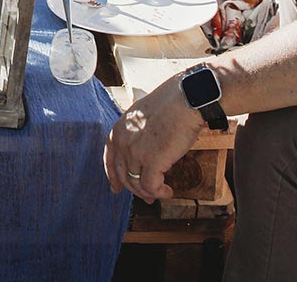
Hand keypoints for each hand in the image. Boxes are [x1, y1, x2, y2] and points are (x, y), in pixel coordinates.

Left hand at [103, 76, 204, 202]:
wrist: (187, 99)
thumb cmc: (171, 104)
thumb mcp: (143, 115)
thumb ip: (137, 133)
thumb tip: (144, 153)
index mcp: (119, 129)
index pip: (110, 159)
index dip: (113, 176)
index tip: (116, 188)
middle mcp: (123, 142)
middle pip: (124, 175)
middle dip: (135, 190)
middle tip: (148, 197)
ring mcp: (136, 153)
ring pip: (137, 184)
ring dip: (150, 192)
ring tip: (162, 192)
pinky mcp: (152, 162)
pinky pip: (151, 187)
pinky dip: (160, 193)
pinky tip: (168, 191)